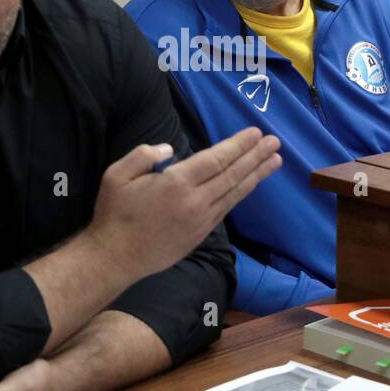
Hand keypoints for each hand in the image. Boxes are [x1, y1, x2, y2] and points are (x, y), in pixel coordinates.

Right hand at [84, 126, 281, 281]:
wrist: (116, 258)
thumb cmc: (114, 214)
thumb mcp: (116, 175)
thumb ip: (143, 155)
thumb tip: (169, 150)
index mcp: (176, 183)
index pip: (216, 159)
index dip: (238, 145)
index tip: (254, 132)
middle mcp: (196, 201)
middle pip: (233, 174)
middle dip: (256, 156)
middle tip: (275, 142)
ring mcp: (201, 220)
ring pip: (235, 193)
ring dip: (256, 174)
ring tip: (275, 160)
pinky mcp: (201, 234)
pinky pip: (227, 208)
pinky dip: (241, 193)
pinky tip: (250, 184)